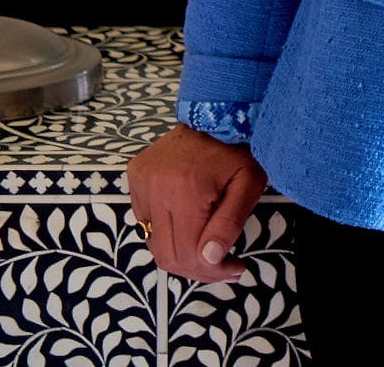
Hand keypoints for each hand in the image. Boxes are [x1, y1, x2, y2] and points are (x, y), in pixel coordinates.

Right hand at [125, 124, 267, 281]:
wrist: (213, 111)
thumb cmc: (238, 149)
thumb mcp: (248, 185)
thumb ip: (229, 223)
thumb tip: (210, 260)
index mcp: (185, 190)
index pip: (188, 253)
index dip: (211, 271)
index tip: (235, 268)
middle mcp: (155, 188)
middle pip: (167, 254)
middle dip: (197, 269)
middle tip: (223, 265)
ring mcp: (140, 182)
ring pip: (153, 242)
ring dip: (181, 253)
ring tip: (207, 247)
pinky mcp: (134, 177)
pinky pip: (146, 221)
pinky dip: (167, 231)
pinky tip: (189, 221)